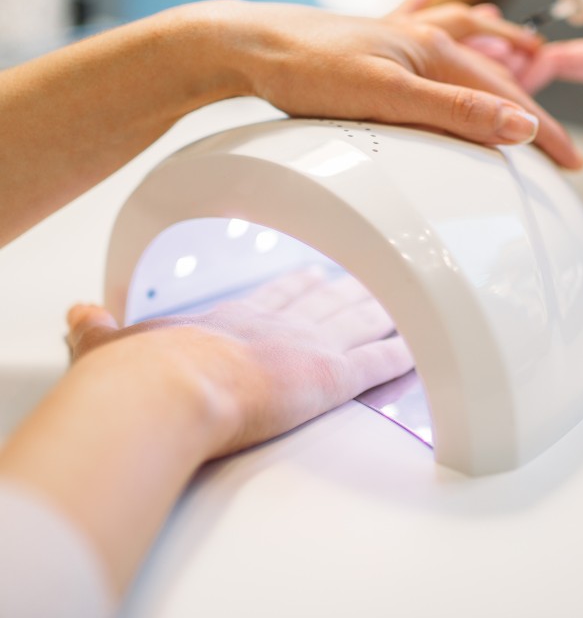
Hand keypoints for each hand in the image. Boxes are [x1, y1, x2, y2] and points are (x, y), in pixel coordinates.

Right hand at [66, 267, 410, 457]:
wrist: (172, 387)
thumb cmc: (146, 372)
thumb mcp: (114, 348)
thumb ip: (101, 331)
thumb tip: (81, 315)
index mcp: (236, 317)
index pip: (277, 295)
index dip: (299, 286)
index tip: (312, 276)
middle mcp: (281, 325)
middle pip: (327, 302)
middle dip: (351, 292)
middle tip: (370, 279)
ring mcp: (313, 347)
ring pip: (362, 323)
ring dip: (386, 314)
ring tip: (406, 302)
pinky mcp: (335, 376)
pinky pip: (380, 363)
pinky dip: (403, 353)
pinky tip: (420, 345)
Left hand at [202, 0, 581, 168]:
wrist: (247, 44)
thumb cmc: (308, 68)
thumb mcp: (387, 95)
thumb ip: (454, 112)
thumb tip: (519, 125)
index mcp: (434, 52)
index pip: (506, 98)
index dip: (543, 131)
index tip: (572, 164)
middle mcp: (423, 43)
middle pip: (493, 80)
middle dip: (531, 112)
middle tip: (558, 149)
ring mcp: (398, 45)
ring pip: (466, 58)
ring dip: (500, 68)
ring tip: (527, 65)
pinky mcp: (374, 53)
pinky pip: (426, 41)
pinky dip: (447, 34)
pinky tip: (435, 0)